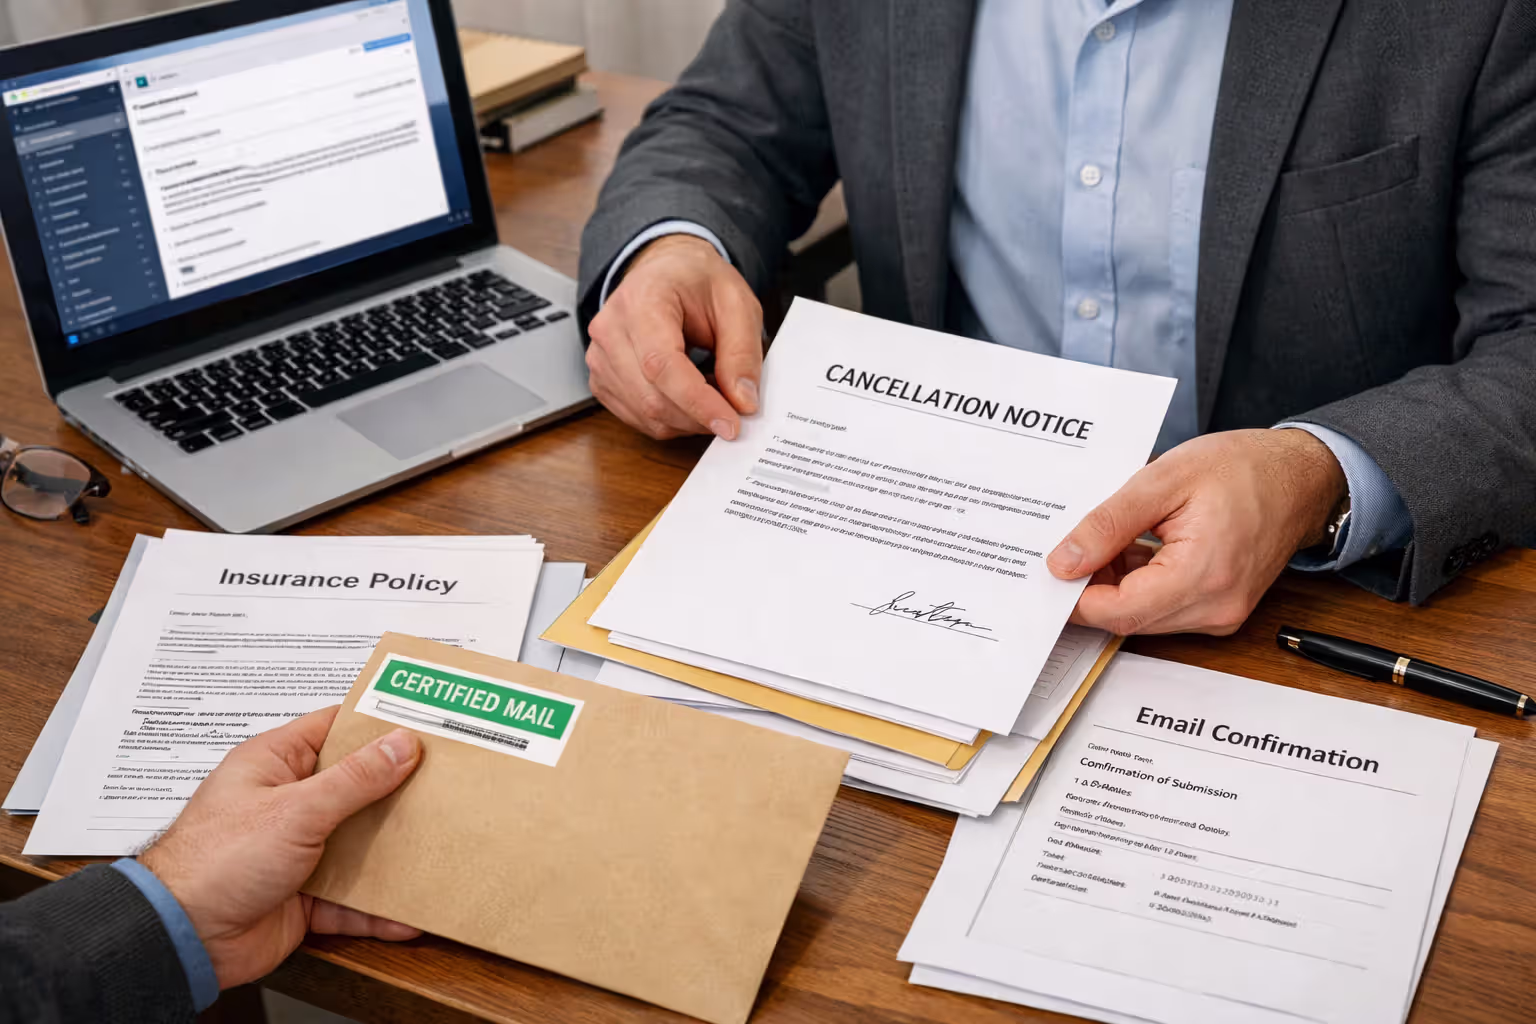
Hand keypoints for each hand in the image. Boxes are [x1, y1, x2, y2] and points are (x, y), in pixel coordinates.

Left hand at [138, 707, 422, 989]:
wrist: (181, 938)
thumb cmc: (211, 862)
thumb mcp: (294, 810)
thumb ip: (354, 780)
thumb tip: (400, 745)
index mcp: (275, 764)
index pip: (334, 728)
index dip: (377, 724)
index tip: (422, 721)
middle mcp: (287, 803)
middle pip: (356, 787)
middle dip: (398, 789)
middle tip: (445, 782)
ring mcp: (297, 851)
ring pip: (359, 843)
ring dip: (393, 850)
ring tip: (438, 841)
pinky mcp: (305, 896)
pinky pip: (353, 899)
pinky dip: (379, 908)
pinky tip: (408, 912)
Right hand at [587, 234, 762, 439]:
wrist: (667, 272)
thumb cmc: (699, 283)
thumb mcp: (737, 304)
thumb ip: (742, 353)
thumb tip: (743, 403)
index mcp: (641, 299)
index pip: (661, 365)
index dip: (698, 402)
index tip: (731, 424)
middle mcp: (610, 329)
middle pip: (651, 397)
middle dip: (700, 416)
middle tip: (736, 412)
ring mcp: (599, 357)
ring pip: (646, 414)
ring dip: (688, 420)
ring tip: (714, 396)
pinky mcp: (602, 380)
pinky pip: (638, 418)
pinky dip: (672, 421)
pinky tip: (691, 400)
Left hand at [1046, 428, 1347, 634]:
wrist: (1300, 476)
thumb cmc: (1243, 469)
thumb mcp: (1163, 481)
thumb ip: (1108, 524)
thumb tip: (1064, 562)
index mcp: (1203, 577)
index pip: (1119, 612)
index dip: (1075, 597)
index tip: (1050, 571)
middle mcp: (1215, 609)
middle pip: (1127, 618)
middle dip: (1092, 586)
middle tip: (1071, 546)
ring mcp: (1220, 613)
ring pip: (1143, 615)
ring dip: (1115, 583)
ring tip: (1109, 536)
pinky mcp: (1219, 608)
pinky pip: (1163, 607)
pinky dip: (1139, 582)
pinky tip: (1132, 547)